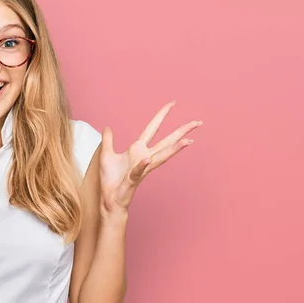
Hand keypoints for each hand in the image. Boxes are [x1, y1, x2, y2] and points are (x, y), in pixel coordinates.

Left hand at [99, 101, 201, 216]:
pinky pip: (139, 170)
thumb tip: (107, 127)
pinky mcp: (133, 179)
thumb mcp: (106, 154)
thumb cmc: (110, 180)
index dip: (162, 115)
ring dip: (174, 149)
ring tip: (188, 140)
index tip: (173, 103)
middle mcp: (145, 157)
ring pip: (161, 156)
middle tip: (198, 122)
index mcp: (138, 150)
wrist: (109, 199)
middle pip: (166, 141)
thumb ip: (108, 140)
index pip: (152, 128)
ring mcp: (142, 168)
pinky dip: (142, 164)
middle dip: (181, 131)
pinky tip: (147, 159)